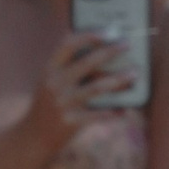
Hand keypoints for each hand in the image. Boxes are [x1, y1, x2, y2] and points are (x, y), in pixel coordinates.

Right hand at [28, 29, 133, 152]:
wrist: (33, 137)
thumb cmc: (50, 104)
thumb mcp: (51, 82)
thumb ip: (70, 69)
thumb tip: (105, 53)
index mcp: (50, 69)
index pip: (68, 44)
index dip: (88, 35)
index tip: (106, 31)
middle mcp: (55, 84)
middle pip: (88, 63)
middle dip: (110, 51)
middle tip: (127, 45)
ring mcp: (63, 103)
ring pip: (98, 87)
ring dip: (119, 79)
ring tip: (134, 73)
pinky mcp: (71, 122)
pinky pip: (99, 114)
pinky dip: (114, 111)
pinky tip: (126, 108)